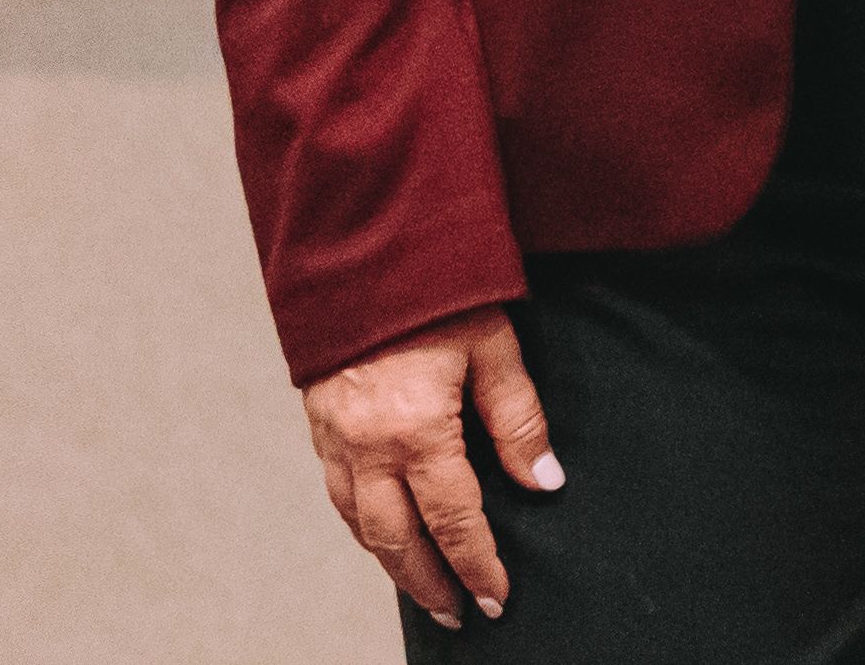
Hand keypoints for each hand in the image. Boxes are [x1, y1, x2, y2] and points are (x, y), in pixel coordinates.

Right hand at [302, 307, 560, 628]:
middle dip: (430, 583)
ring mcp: (334, 439)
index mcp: (415, 430)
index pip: (453, 519)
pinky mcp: (318, 426)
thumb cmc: (438, 292)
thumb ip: (519, 420)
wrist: (359, 249)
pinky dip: (362, 527)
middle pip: (396, 539)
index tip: (497, 598)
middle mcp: (366, 445)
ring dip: (392, 564)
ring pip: (360, 525)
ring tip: (426, 590)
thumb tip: (545, 483)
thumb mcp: (495, 347)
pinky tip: (383, 537)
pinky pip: (339, 495)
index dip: (477, 564)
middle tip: (460, 616)